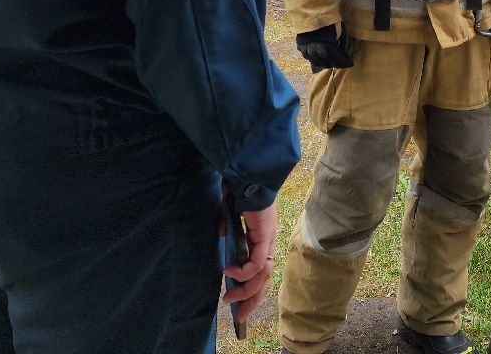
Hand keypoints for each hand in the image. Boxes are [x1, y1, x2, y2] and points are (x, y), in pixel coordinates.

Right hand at [221, 201, 277, 324]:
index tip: (240, 305)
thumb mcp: (229, 215)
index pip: (261, 270)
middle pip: (265, 279)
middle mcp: (268, 241)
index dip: (252, 289)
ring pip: (262, 275)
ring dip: (246, 291)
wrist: (248, 174)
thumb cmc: (239, 190)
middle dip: (252, 300)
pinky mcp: (264, 236)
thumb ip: (227, 228)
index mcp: (262, 238)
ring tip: (230, 298)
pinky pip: (256, 263)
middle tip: (239, 316)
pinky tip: (229, 274)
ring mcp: (268, 239)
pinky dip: (243, 272)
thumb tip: (222, 236)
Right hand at [295, 24, 354, 69]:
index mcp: (327, 49)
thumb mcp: (340, 32)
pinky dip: (315, 59)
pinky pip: (308, 58)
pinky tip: (319, 59)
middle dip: (336, 63)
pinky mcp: (301, 48)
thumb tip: (343, 53)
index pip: (338, 60)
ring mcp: (307, 51)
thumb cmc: (329, 21)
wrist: (312, 13)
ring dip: (325, 63)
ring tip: (331, 62)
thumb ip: (341, 44)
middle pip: (328, 63)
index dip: (345, 63)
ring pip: (317, 62)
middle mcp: (317, 53)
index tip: (351, 63)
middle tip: (341, 62)